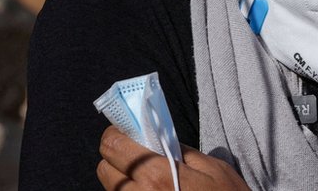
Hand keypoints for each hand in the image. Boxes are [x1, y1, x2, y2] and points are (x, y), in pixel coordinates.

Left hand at [97, 126, 249, 189]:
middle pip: (104, 170)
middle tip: (137, 155)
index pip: (112, 146)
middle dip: (117, 158)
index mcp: (157, 175)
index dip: (116, 134)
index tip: (126, 131)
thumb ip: (181, 151)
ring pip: (112, 190)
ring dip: (123, 180)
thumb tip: (159, 139)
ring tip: (146, 179)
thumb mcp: (213, 168)